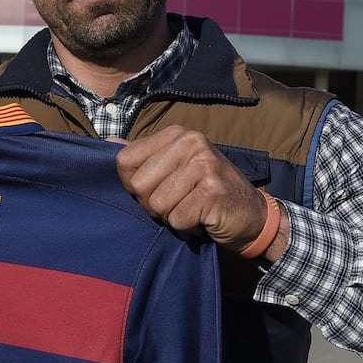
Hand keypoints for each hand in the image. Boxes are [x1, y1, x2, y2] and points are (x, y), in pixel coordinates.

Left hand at [114, 126, 288, 259]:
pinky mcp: (212, 191)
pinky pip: (176, 219)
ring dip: (172, 217)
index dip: (135, 185)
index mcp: (177, 134)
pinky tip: (203, 219)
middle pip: (138, 185)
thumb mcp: (175, 167)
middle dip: (153, 205)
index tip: (159, 188)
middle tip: (180, 203)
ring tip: (192, 210)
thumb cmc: (207, 192)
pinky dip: (187, 228)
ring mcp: (203, 165)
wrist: (253, 215)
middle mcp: (191, 142)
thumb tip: (109, 141)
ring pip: (157, 205)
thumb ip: (143, 156)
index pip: (125, 161)